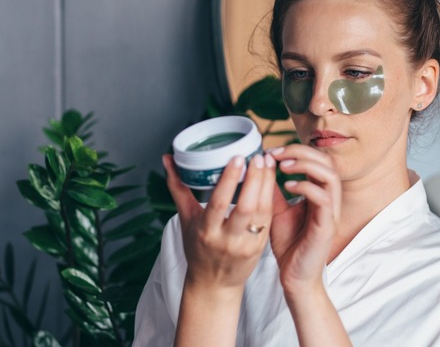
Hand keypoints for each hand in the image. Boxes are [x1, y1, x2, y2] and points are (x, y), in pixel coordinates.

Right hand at [163, 152, 275, 289]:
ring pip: (262, 212)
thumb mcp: (186, 219)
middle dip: (255, 180)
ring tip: (268, 163)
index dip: (229, 180)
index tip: (238, 158)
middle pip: (246, 207)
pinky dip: (271, 198)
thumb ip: (178, 187)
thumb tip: (168, 159)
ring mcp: (246, 245)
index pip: (219, 204)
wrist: (214, 282)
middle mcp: (227, 240)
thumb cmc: (198, 247)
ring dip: (267, 185)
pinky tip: (272, 181)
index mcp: (206, 231)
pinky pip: (269, 219)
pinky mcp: (260, 247)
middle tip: (259, 157)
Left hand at [268, 145, 341, 295]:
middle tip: (276, 153)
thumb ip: (272, 190)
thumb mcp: (276, 211)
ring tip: (283, 166)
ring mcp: (331, 212)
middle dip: (301, 151)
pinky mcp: (327, 226)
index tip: (271, 151)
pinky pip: (324, 199)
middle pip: (327, 162)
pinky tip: (286, 186)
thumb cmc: (289, 244)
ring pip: (331, 176)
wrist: (294, 276)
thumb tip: (260, 165)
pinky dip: (306, 187)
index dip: (296, 150)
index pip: (317, 160)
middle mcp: (329, 199)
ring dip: (306, 165)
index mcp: (319, 193)